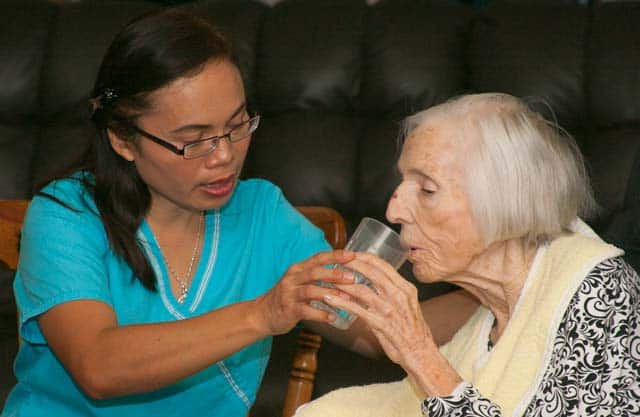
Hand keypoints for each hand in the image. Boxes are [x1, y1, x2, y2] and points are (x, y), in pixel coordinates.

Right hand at [254, 250, 355, 335]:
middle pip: (315, 272)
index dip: (335, 256)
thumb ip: (316, 276)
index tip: (352, 255)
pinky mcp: (288, 310)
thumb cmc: (287, 297)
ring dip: (330, 294)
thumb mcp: (299, 281)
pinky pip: (306, 311)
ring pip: (311, 290)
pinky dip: (320, 314)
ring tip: (346, 299)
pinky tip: (332, 317)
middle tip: (352, 278)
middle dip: (334, 274)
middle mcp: (292, 278)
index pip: (318, 258)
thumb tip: (344, 274)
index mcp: (298, 269)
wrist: (262, 314)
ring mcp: (289, 294)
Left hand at [323, 252, 436, 374]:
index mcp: (405, 288)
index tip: (351, 254)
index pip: (383, 266)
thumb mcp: (406, 305)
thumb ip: (389, 294)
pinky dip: (340, 302)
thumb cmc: (412, 331)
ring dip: (342, 283)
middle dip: (351, 264)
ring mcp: (390, 309)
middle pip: (371, 272)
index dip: (365, 257)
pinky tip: (328, 299)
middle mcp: (399, 295)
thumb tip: (369, 286)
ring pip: (362, 289)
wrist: (421, 353)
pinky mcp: (381, 324)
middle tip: (336, 261)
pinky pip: (357, 309)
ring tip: (328, 279)